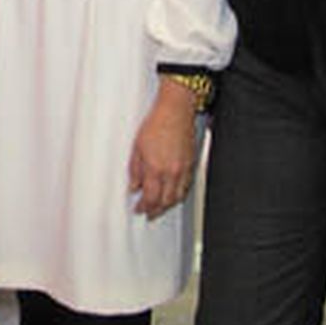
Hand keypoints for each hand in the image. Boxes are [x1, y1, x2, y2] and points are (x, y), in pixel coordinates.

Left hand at [129, 78, 198, 219]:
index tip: (138, 208)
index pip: (150, 197)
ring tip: (159, 207)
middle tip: (148, 213)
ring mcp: (183, 170)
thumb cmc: (157, 124)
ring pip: (177, 197)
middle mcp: (172, 172)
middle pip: (165, 201)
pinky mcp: (191, 165)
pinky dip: (178, 195)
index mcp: (155, 168)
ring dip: (168, 205)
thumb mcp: (137, 147)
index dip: (144, 207)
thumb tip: (134, 186)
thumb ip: (135, 170)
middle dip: (156, 210)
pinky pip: (186, 187)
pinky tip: (172, 194)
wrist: (176, 112)